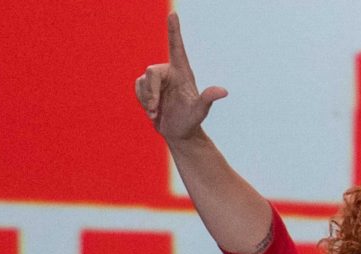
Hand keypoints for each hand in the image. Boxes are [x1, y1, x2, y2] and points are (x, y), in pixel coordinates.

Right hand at [134, 12, 227, 144]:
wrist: (179, 134)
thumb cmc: (190, 122)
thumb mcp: (199, 112)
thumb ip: (208, 99)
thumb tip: (223, 91)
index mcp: (182, 72)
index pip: (176, 47)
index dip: (174, 30)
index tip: (172, 14)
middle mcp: (169, 72)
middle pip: (151, 72)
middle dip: (151, 92)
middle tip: (155, 109)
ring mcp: (157, 80)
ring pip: (142, 82)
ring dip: (147, 100)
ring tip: (157, 113)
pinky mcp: (147, 88)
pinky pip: (137, 88)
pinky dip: (142, 101)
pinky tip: (152, 111)